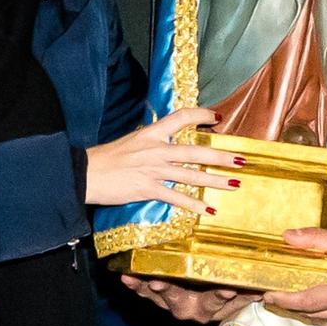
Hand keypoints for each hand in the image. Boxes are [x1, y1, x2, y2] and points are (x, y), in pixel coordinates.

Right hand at [85, 108, 237, 214]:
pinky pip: (176, 197)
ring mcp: (153, 169)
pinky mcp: (148, 188)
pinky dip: (194, 205)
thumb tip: (168, 146)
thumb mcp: (131, 142)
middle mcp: (156, 149)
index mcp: (151, 133)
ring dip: (215, 180)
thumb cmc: (105, 159)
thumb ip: (151, 143)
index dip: (201, 115)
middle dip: (221, 155)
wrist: (85, 173)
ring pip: (191, 175)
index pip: (181, 117)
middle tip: (241, 159)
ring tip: (234, 183)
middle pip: (195, 151)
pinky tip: (209, 210)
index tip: (218, 116)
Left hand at [122, 276, 259, 322]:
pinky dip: (136, 285)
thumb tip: (267, 285)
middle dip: (168, 292)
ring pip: (158, 298)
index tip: (227, 289)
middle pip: (179, 301)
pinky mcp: (161, 299)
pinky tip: (125, 276)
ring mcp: (174, 304)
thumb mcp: (244, 296)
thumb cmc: (233, 297)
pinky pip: (146, 294)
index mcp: (212, 307)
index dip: (222, 296)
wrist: (215, 308)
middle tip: (158, 283)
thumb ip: (251, 291)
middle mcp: (192, 309)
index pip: (217, 301)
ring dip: (145, 288)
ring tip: (133, 279)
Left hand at [262, 229, 326, 325]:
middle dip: (292, 304)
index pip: (307, 301)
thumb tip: (287, 237)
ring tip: (294, 294)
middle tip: (276, 292)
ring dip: (308, 308)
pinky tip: (324, 298)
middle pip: (312, 312)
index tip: (268, 295)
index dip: (285, 299)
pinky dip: (326, 312)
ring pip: (323, 318)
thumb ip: (317, 239)